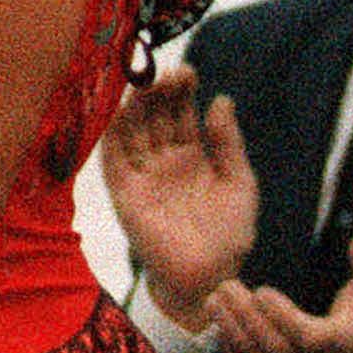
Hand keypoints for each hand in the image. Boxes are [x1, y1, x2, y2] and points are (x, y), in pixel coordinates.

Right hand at [101, 66, 256, 326]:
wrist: (212, 280)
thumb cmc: (229, 236)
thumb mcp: (240, 184)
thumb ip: (229, 143)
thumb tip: (222, 99)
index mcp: (192, 156)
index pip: (180, 113)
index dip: (182, 90)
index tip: (188, 72)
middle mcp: (163, 161)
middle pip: (154, 116)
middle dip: (158, 92)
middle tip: (166, 72)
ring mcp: (143, 176)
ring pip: (133, 131)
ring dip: (136, 106)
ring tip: (146, 83)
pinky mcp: (125, 195)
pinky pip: (113, 160)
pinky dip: (112, 135)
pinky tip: (120, 112)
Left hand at [208, 228, 352, 352]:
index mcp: (344, 346)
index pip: (308, 337)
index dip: (282, 316)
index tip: (262, 290)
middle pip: (276, 349)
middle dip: (247, 317)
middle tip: (227, 286)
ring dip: (233, 331)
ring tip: (216, 300)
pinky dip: (232, 350)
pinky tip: (221, 323)